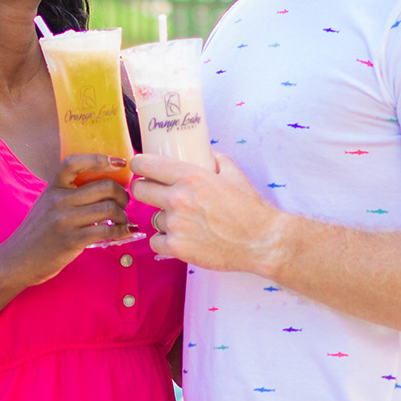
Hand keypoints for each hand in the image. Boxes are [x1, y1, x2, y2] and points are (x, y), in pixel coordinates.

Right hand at [0, 154, 136, 286]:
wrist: (16, 260)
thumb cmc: (37, 233)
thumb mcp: (46, 205)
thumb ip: (68, 194)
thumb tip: (102, 188)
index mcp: (52, 188)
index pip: (74, 163)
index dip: (100, 159)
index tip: (120, 163)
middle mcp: (58, 200)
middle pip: (104, 186)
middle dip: (122, 194)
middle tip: (124, 203)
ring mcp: (64, 220)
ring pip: (110, 208)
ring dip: (123, 215)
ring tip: (121, 221)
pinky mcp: (71, 240)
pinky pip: (107, 231)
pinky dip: (122, 231)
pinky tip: (125, 232)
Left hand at [131, 150, 285, 277]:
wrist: (261, 242)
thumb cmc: (250, 211)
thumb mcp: (235, 175)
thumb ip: (217, 160)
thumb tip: (206, 153)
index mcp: (190, 177)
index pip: (145, 165)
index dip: (140, 166)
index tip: (142, 169)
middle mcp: (178, 199)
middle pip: (139, 190)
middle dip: (145, 191)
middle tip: (156, 195)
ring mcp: (175, 224)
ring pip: (152, 218)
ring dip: (164, 219)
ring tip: (184, 223)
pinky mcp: (177, 247)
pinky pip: (156, 241)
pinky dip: (165, 241)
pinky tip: (181, 239)